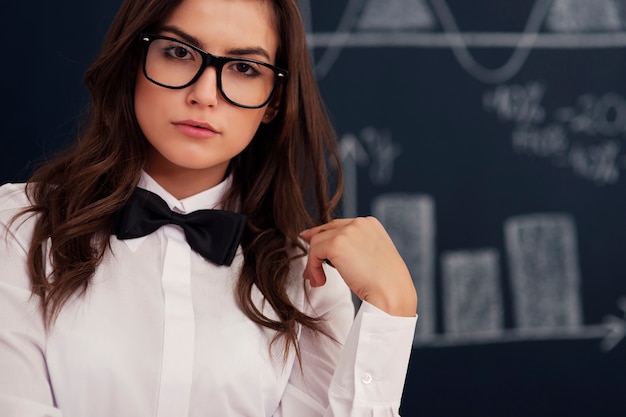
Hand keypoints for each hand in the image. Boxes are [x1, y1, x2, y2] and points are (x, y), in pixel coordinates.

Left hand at [299, 217, 416, 316]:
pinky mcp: (336, 243)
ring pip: (317, 242)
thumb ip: (353, 248)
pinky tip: (321, 282)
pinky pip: (314, 253)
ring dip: (314, 263)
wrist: (391, 293)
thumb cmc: (385, 283)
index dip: (324, 237)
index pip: (340, 226)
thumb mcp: (371, 257)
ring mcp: (348, 231)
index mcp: (370, 224)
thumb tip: (327, 249)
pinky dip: (313, 268)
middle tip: (310, 269)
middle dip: (315, 248)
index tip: (314, 248)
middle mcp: (360, 222)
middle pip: (326, 231)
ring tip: (318, 281)